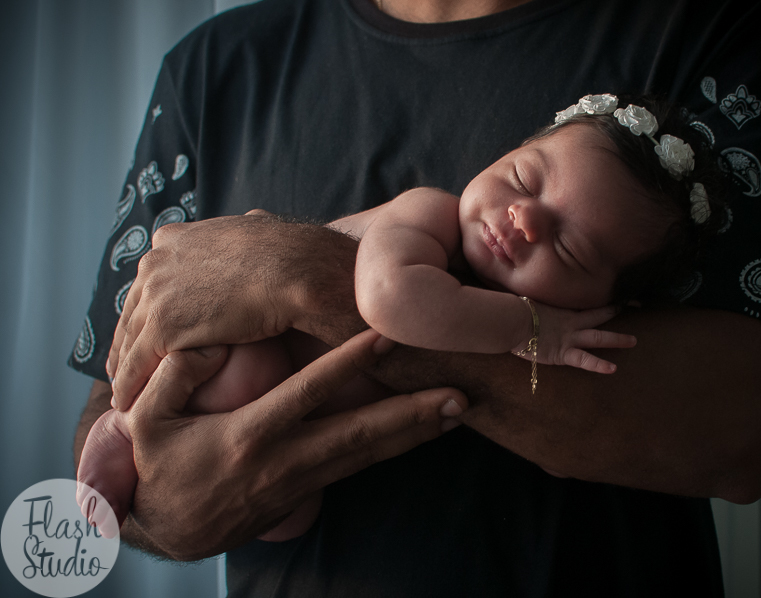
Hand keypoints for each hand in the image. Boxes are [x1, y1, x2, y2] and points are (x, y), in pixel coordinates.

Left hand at [108, 210, 361, 410]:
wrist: (296, 268)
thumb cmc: (290, 250)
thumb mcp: (259, 225)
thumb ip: (245, 228)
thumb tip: (253, 222)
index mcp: (174, 238)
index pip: (149, 281)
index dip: (147, 307)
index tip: (145, 327)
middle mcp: (155, 261)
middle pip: (132, 309)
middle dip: (127, 339)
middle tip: (123, 367)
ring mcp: (155, 294)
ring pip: (129, 339)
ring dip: (124, 368)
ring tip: (123, 393)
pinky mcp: (163, 327)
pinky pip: (137, 364)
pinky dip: (130, 386)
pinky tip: (128, 404)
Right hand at [127, 328, 465, 560]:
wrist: (165, 530)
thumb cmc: (157, 465)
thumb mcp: (145, 420)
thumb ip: (175, 376)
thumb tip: (210, 339)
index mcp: (247, 435)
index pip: (307, 393)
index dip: (348, 365)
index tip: (387, 336)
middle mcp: (283, 461)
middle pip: (357, 435)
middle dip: (409, 414)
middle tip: (458, 395)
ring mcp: (300, 481)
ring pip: (366, 455)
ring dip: (413, 433)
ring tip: (456, 410)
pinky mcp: (308, 492)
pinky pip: (358, 467)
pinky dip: (393, 448)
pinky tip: (423, 431)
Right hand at [513, 303, 635, 373]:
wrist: (510, 320)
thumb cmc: (513, 311)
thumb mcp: (526, 303)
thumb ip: (530, 300)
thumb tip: (515, 282)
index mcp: (562, 310)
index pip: (587, 302)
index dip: (601, 297)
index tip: (616, 291)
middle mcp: (570, 322)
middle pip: (599, 314)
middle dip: (617, 309)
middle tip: (637, 304)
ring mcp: (569, 337)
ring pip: (598, 336)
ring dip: (617, 338)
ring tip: (634, 341)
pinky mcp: (562, 353)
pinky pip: (584, 359)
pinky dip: (599, 365)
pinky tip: (613, 369)